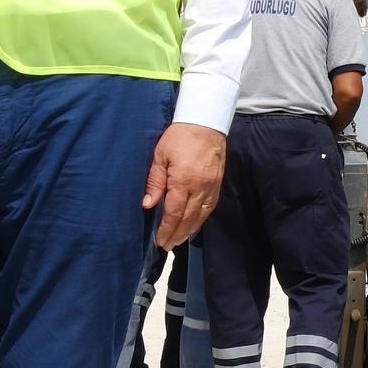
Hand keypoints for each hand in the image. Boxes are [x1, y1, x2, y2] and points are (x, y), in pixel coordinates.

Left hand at [144, 122, 227, 246]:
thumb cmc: (179, 136)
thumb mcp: (160, 156)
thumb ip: (155, 181)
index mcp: (183, 180)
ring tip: (179, 240)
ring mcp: (212, 186)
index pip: (174, 212)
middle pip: (189, 218)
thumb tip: (148, 204)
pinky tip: (194, 224)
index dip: (167, 228)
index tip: (160, 240)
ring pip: (201, 215)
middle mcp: (200, 186)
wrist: (206, 122)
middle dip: (177, 234)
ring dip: (190, 230)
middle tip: (168, 246)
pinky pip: (210, 206)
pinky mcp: (218, 183)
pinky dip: (201, 219)